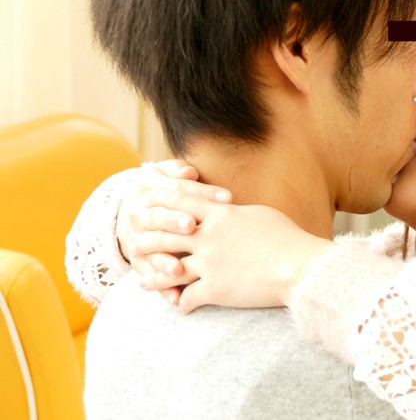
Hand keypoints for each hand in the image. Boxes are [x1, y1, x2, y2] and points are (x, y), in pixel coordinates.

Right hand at [117, 159, 232, 301]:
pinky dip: (163, 289)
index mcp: (150, 190)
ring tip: (178, 270)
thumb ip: (178, 172)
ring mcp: (138, 240)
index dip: (202, 193)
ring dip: (163, 261)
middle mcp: (140, 214)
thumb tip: (188, 169)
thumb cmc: (166, 192)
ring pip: (149, 251)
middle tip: (192, 227)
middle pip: (158, 218)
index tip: (227, 198)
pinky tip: (177, 300)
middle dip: (174, 221)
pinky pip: (150, 277)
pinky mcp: (141, 263)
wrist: (133, 209)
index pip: (178, 190)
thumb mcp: (168, 177)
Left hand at [130, 198, 331, 313]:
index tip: (144, 201)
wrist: (299, 266)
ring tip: (142, 282)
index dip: (159, 201)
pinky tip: (178, 308)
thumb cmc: (288, 238)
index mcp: (220, 214)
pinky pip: (188, 297)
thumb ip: (236, 212)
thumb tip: (228, 209)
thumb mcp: (260, 214)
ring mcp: (209, 263)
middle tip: (133, 245)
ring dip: (153, 276)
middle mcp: (208, 236)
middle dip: (145, 239)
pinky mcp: (214, 289)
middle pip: (165, 234)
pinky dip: (181, 304)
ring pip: (168, 268)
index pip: (180, 202)